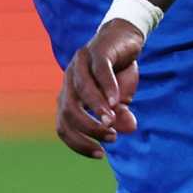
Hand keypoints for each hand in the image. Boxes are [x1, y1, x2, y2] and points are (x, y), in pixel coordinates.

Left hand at [55, 19, 142, 158]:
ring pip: (82, 92)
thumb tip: (128, 129)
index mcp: (69, 95)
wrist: (126, 37)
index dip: (78, 144)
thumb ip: (119, 114)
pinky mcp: (98, 52)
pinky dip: (107, 89)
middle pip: (68, 111)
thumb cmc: (118, 70)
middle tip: (110, 138)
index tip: (100, 154)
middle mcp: (70, 81)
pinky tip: (116, 102)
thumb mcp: (120, 98)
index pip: (64, 126)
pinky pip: (100, 72)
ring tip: (111, 124)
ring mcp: (81, 64)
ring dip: (96, 111)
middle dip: (87, 130)